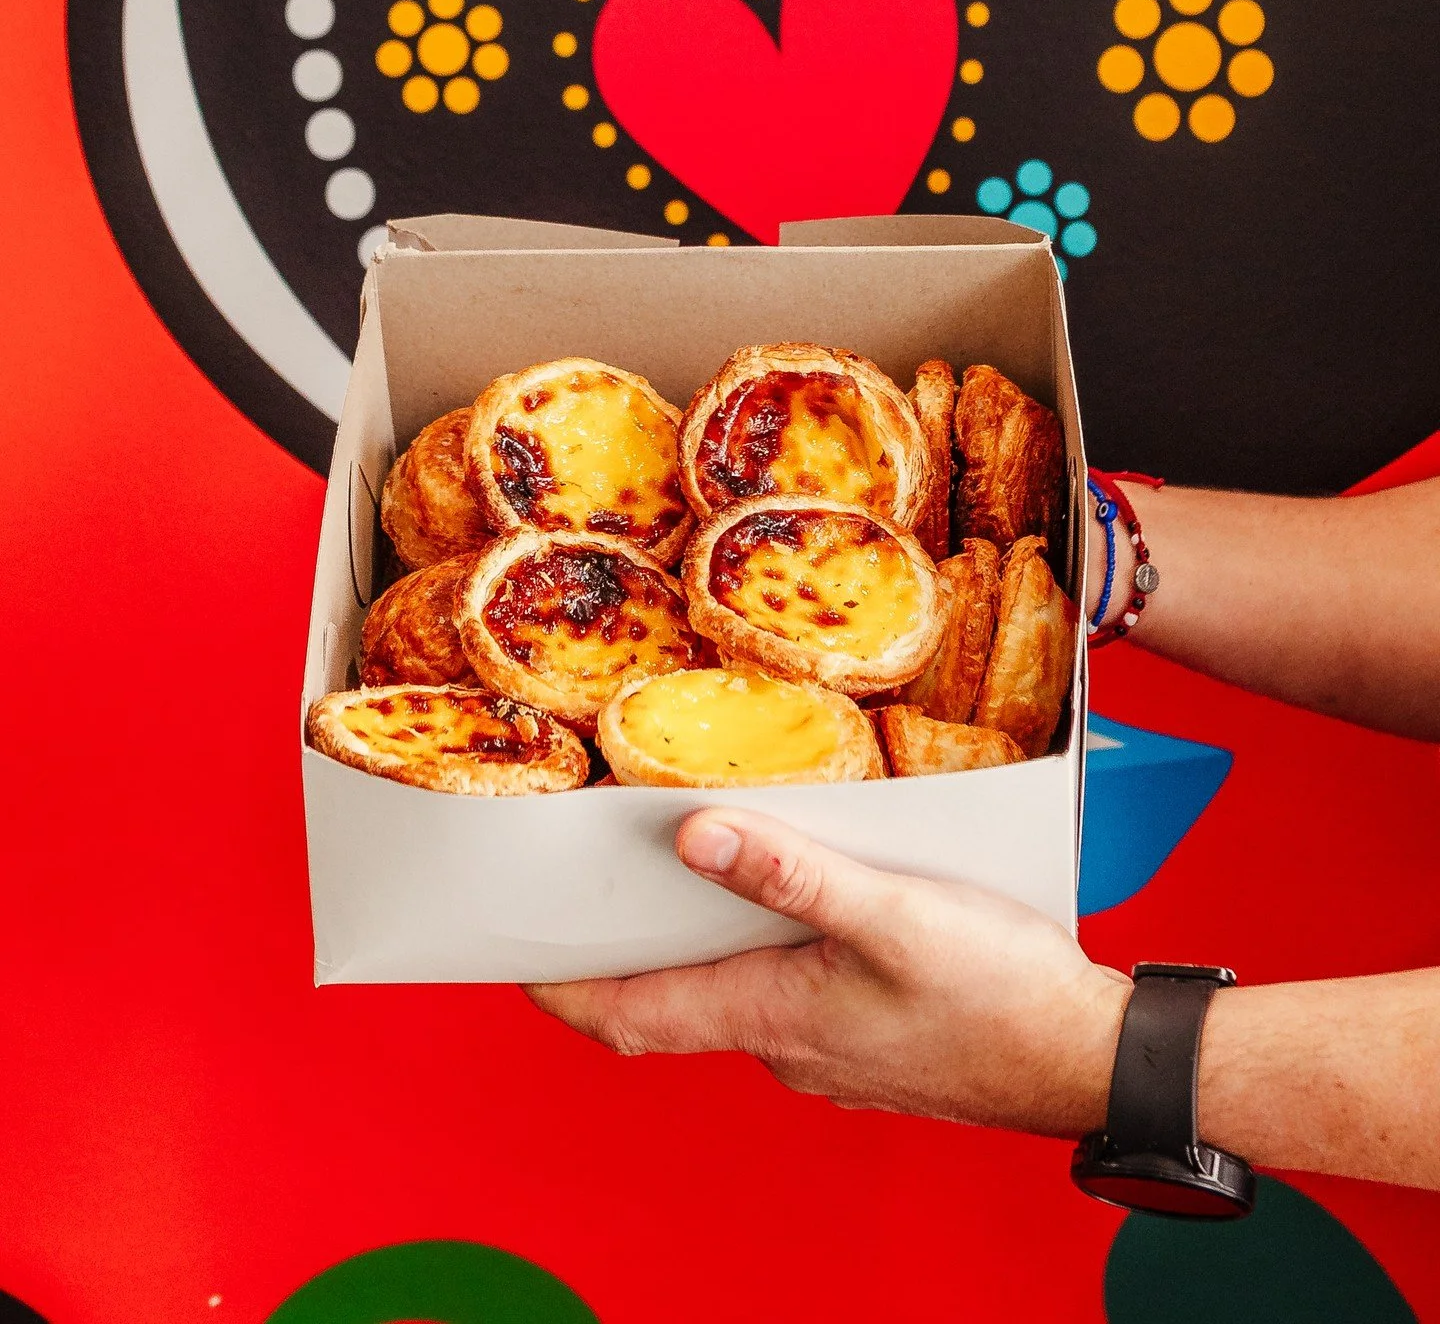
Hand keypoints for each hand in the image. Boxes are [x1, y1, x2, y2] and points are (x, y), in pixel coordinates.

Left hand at [526, 809, 1130, 1134]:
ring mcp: (827, 1047)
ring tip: (689, 860)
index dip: (559, 986)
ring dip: (702, 936)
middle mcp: (785, 1044)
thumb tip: (692, 838)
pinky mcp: (867, 1036)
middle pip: (673, 997)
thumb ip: (791, 872)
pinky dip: (763, 944)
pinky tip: (794, 893)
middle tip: (594, 877)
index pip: (628, 1015)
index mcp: (771, 1015)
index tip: (509, 950)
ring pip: (735, 988)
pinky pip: (787, 989)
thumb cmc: (998, 994)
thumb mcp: (890, 913)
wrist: (1090, 1059)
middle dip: (627, 944)